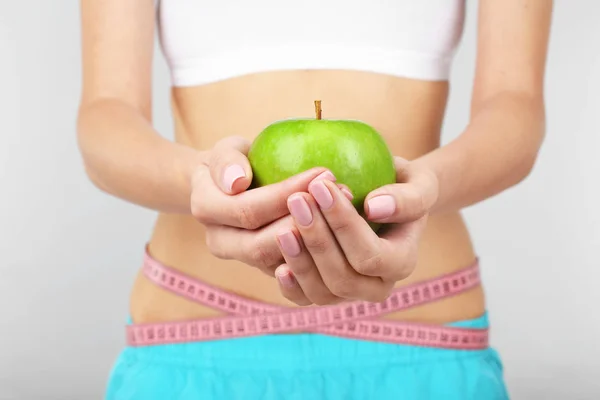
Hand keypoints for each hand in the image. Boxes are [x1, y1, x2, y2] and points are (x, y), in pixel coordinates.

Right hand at [190, 136, 336, 275]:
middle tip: (343, 195)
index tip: (322, 173)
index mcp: (206, 210)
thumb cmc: (234, 162)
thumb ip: (226, 160)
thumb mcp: (225, 150)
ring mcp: (245, 260)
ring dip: (317, 239)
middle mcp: (220, 242)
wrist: (231, 187)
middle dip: (305, 223)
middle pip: (262, 246)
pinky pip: (296, 273)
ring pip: (281, 263)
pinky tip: (346, 230)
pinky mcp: (269, 269)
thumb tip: (237, 181)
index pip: (248, 209)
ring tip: (349, 208)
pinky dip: (321, 254)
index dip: (286, 195)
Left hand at [274, 157, 438, 304]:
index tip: (320, 186)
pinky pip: (305, 300)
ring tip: (283, 228)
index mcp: (401, 262)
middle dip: (318, 241)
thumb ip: (408, 198)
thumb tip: (374, 207)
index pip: (370, 254)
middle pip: (344, 279)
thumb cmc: (402, 186)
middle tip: (297, 200)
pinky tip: (277, 265)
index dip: (344, 224)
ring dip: (300, 262)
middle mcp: (377, 286)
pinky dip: (291, 286)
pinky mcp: (325, 292)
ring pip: (322, 294)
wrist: (386, 202)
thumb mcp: (418, 183)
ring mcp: (350, 294)